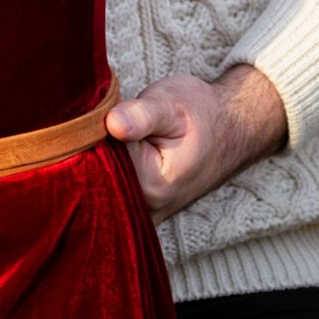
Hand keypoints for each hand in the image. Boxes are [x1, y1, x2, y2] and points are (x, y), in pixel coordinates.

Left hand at [106, 65, 287, 217]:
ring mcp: (145, 212)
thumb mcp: (170, 105)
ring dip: (98, 161)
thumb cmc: (199, 113)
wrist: (230, 127)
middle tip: (109, 122)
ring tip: (119, 135)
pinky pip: (111, 196)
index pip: (96, 162)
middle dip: (90, 149)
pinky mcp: (142, 208)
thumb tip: (112, 125)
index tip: (100, 116)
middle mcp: (146, 207)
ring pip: (100, 187)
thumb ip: (140, 116)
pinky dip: (105, 175)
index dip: (89, 134)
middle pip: (93, 179)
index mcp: (151, 185)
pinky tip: (113, 153)